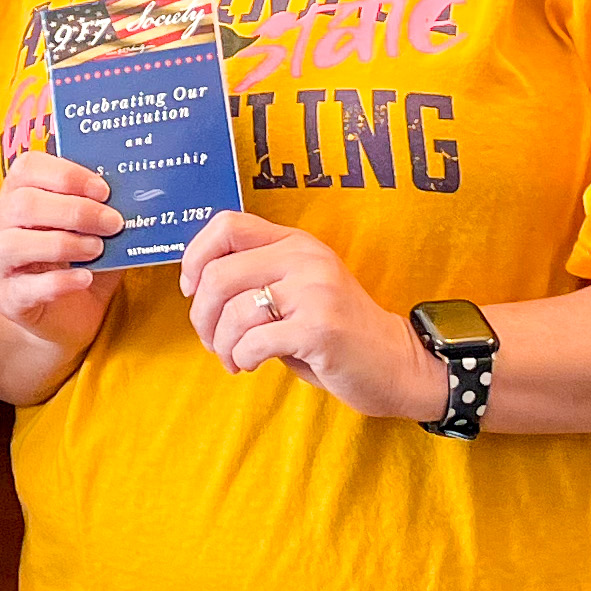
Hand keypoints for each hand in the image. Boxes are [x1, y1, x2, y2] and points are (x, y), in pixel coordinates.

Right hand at [0, 150, 125, 347]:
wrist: (64, 318)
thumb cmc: (77, 264)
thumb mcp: (90, 231)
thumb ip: (101, 213)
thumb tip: (135, 197)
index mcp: (15, 196)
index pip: (27, 168)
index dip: (66, 174)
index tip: (104, 190)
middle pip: (23, 204)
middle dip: (75, 211)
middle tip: (112, 223)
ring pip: (13, 244)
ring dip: (63, 243)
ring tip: (97, 249)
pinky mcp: (7, 299)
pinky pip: (26, 288)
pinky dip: (59, 282)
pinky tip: (85, 278)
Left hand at [179, 212, 446, 421]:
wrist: (398, 365)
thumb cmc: (335, 332)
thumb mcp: (298, 289)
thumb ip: (256, 277)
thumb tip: (196, 286)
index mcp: (295, 242)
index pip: (227, 225)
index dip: (195, 256)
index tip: (192, 289)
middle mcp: (305, 258)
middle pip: (219, 274)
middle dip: (201, 315)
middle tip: (210, 339)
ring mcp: (315, 291)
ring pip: (233, 312)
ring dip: (221, 343)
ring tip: (233, 358)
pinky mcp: (320, 329)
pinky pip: (254, 342)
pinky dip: (241, 358)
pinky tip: (251, 365)